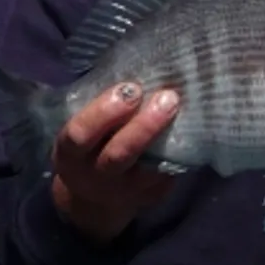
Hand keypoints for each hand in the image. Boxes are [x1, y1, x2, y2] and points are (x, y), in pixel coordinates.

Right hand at [50, 82, 179, 242]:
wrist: (93, 198)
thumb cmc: (90, 146)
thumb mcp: (81, 129)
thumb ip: (100, 107)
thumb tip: (137, 65)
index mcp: (70, 154)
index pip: (80, 135)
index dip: (104, 112)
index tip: (130, 88)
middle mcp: (94, 176)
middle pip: (119, 154)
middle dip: (144, 125)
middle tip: (168, 97)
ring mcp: (124, 191)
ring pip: (149, 169)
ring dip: (168, 138)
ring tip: (183, 108)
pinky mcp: (150, 198)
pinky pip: (168, 175)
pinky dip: (181, 152)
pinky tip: (193, 128)